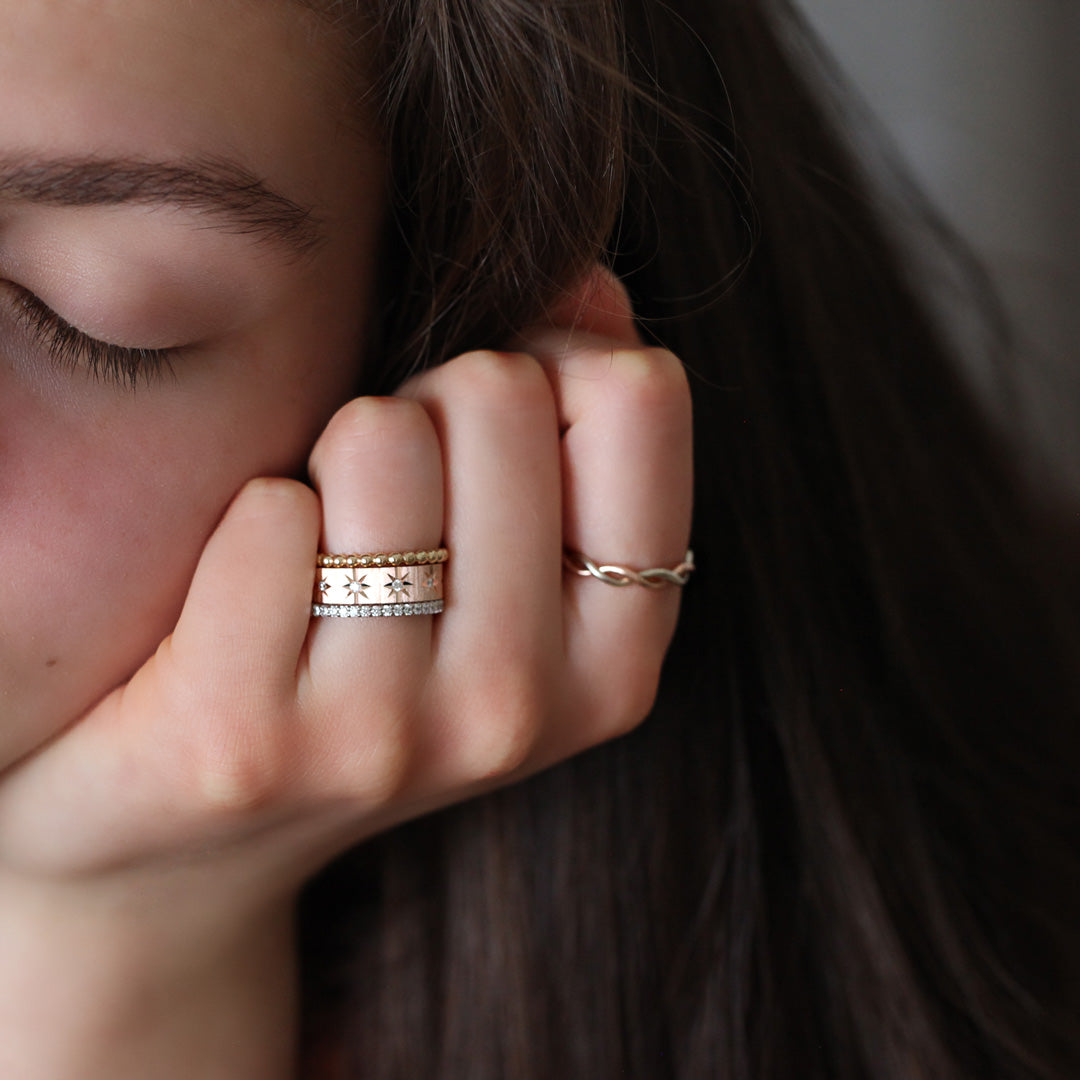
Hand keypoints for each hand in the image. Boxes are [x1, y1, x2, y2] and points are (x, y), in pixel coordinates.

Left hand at [0, 262, 690, 912]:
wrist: (196, 834)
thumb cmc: (371, 661)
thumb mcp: (511, 566)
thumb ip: (574, 417)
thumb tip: (589, 282)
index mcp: (614, 661)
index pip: (638, 399)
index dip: (556, 360)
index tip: (493, 420)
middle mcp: (521, 709)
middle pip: (500, 393)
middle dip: (431, 405)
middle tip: (388, 496)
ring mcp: (390, 737)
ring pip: (382, 437)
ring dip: (338, 454)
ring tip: (325, 539)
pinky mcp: (249, 742)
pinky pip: (270, 509)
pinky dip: (250, 516)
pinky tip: (246, 598)